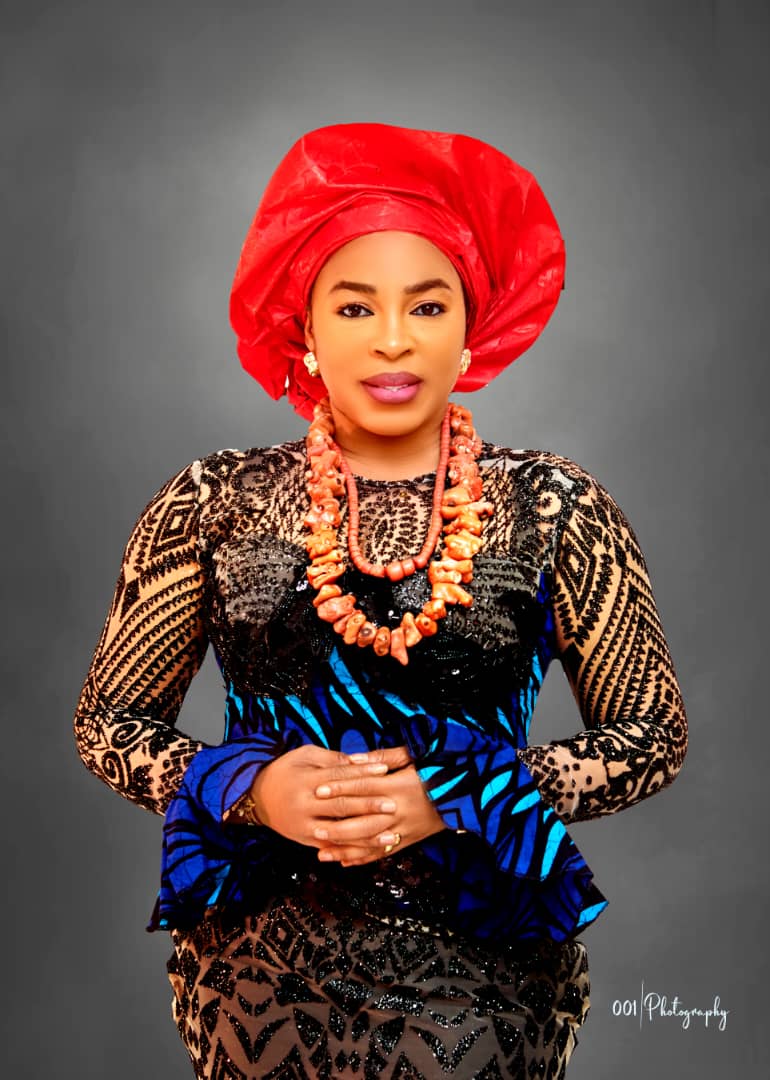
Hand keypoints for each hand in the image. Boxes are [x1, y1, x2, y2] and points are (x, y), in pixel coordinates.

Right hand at [246, 744, 403, 848]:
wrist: (258, 797)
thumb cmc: (287, 771)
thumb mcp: (305, 756)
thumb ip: (332, 760)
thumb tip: (361, 762)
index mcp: (306, 780)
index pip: (339, 777)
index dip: (362, 774)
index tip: (384, 771)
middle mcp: (305, 805)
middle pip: (341, 806)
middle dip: (369, 806)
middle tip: (393, 804)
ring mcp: (305, 826)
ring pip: (340, 831)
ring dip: (367, 834)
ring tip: (390, 833)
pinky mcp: (306, 840)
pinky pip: (332, 847)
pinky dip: (352, 849)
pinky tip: (370, 850)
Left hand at [312, 749, 446, 866]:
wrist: (465, 793)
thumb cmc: (436, 769)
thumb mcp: (412, 756)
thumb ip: (383, 757)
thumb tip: (354, 758)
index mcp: (397, 786)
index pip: (363, 787)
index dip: (340, 788)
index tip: (319, 790)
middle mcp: (399, 810)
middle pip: (363, 820)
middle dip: (338, 826)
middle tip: (314, 828)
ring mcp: (403, 829)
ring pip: (370, 843)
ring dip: (345, 849)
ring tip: (321, 853)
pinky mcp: (408, 840)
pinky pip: (383, 853)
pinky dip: (363, 859)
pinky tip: (344, 862)